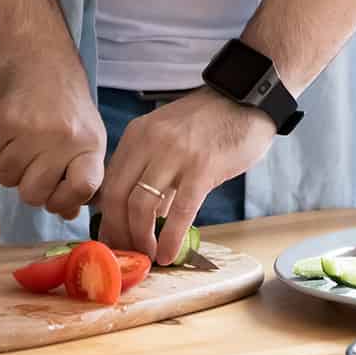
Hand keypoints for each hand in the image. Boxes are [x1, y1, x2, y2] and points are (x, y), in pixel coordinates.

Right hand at [0, 48, 105, 218]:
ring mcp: (33, 131)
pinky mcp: (3, 121)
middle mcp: (64, 139)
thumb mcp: (85, 131)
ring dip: (7, 163)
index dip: (63, 200)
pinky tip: (6, 124)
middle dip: (28, 184)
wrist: (38, 49)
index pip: (80, 192)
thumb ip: (79, 173)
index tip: (56, 190)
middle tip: (32, 159)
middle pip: (33, 195)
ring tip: (20, 137)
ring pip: (6, 178)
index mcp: (90, 144)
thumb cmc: (63, 96)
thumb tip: (67, 215)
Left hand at [98, 90, 273, 263]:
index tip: (113, 240)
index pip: (109, 183)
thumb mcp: (169, 138)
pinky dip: (170, 238)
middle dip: (119, 233)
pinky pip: (180, 211)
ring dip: (141, 239)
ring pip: (141, 206)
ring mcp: (175, 154)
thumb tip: (141, 216)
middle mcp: (150, 142)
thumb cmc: (210, 122)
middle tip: (128, 254)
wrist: (247, 99)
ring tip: (149, 255)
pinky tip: (169, 254)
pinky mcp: (202, 167)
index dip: (107, 218)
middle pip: (117, 197)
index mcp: (138, 135)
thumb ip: (153, 171)